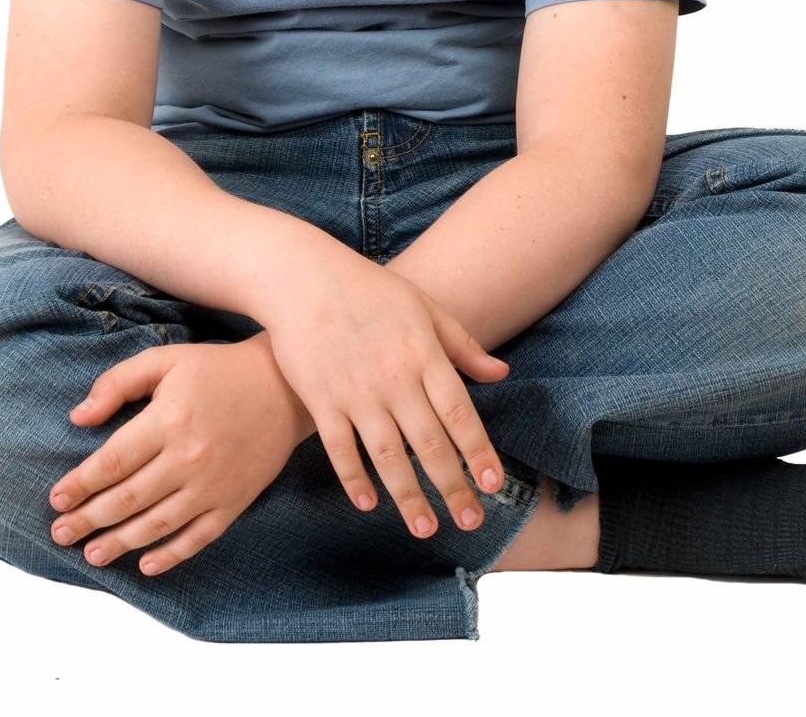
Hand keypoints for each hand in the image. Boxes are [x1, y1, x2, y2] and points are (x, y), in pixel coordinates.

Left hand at [46, 338, 299, 576]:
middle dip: (89, 520)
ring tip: (91, 554)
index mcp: (169, 420)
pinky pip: (198, 537)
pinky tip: (146, 564)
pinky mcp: (234, 501)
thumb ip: (119, 383)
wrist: (284, 386)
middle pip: (128, 499)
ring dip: (120, 543)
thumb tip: (78, 418)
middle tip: (60, 534)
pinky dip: (171, 555)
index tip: (56, 500)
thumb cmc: (217, 370)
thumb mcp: (166, 360)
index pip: (113, 461)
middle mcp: (189, 457)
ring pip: (158, 524)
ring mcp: (213, 484)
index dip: (81, 484)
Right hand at [260, 242, 511, 541]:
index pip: (460, 413)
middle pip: (429, 443)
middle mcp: (394, 379)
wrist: (304, 277)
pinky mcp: (321, 399)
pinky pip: (340, 449)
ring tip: (425, 528)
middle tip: (470, 521)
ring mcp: (356, 392)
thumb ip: (463, 345)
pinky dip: (354, 479)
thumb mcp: (424, 308)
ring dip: (408, 497)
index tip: (493, 485)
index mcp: (424, 354)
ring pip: (388, 456)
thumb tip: (501, 374)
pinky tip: (368, 504)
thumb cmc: (370, 290)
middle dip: (452, 486)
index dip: (478, 452)